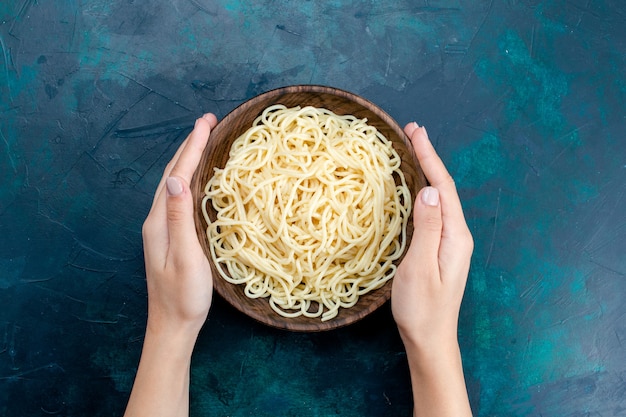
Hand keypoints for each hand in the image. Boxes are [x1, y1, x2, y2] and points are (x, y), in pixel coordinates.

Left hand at [142, 113, 217, 335]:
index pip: (178, 175)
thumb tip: (174, 178)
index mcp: (160, 222)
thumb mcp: (185, 257)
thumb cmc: (184, 296)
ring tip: (203, 139)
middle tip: (208, 121)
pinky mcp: (169, 236)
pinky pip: (178, 196)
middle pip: (172, 173)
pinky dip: (188, 177)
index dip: (192, 148)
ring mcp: (161, 228)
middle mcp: (157, 219)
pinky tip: (196, 177)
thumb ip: (180, 218)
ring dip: (187, 158)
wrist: (172, 325)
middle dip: (189, 145)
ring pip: (174, 183)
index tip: (207, 123)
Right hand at [392, 122, 472, 348]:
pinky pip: (432, 212)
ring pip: (438, 198)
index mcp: (455, 235)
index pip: (442, 187)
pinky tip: (413, 187)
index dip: (429, 157)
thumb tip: (427, 191)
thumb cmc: (422, 308)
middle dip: (428, 157)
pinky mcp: (440, 249)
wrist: (430, 339)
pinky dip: (422, 191)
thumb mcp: (420, 267)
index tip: (416, 131)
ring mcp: (450, 242)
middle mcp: (457, 234)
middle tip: (411, 131)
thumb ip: (426, 228)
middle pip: (443, 188)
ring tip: (411, 150)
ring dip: (426, 171)